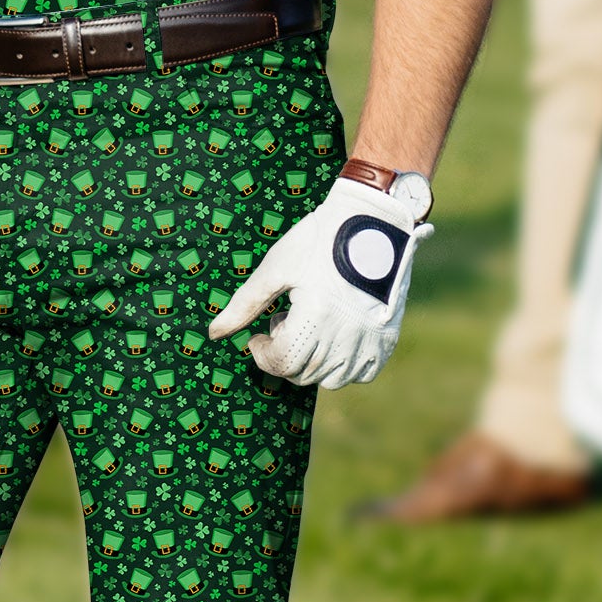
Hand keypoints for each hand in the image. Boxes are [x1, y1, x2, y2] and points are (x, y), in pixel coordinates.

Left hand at [208, 173, 434, 389]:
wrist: (373, 222)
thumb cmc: (319, 240)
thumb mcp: (276, 268)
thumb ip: (245, 305)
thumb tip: (214, 334)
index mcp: (315, 316)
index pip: (282, 363)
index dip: (262, 354)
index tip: (258, 335)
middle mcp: (345, 336)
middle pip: (303, 374)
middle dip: (283, 355)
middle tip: (283, 322)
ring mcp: (369, 340)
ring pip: (331, 379)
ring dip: (311, 363)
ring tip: (309, 326)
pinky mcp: (387, 339)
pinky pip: (361, 374)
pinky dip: (343, 366)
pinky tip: (334, 337)